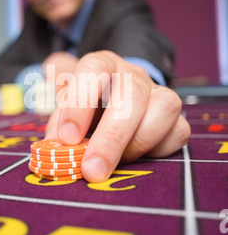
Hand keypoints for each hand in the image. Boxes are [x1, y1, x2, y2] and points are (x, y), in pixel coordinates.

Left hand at [45, 50, 190, 182]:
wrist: (112, 106)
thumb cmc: (86, 110)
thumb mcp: (66, 109)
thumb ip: (58, 123)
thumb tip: (55, 144)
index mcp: (102, 65)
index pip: (94, 68)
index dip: (80, 102)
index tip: (67, 137)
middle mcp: (133, 76)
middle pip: (132, 92)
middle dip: (112, 135)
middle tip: (92, 169)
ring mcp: (158, 94)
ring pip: (165, 105)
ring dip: (138, 141)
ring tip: (118, 162)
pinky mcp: (175, 118)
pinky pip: (178, 131)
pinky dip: (158, 150)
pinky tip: (137, 158)